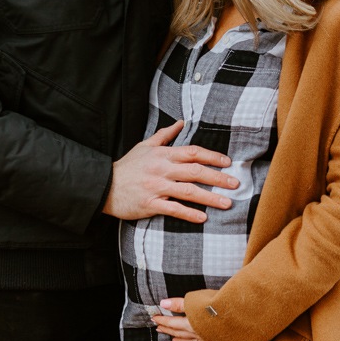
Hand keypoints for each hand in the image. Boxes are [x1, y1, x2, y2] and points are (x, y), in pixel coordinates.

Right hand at [103, 121, 239, 222]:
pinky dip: (189, 213)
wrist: (103, 185)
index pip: (192, 152)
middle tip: (235, 184)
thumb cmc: (126, 167)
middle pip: (195, 171)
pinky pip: (173, 209)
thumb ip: (165, 135)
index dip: (212, 156)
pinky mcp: (150, 204)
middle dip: (218, 177)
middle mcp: (162, 169)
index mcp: (162, 154)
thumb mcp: (144, 146)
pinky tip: (202, 218)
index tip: (228, 163)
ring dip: (210, 197)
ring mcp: (156, 187)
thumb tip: (181, 122)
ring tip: (226, 203)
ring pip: (188, 191)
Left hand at [152, 298, 215, 340]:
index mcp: (191, 323)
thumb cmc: (219, 304)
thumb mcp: (197, 300)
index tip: (154, 318)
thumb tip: (162, 303)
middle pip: (180, 333)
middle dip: (168, 330)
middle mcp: (198, 333)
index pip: (173, 322)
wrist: (242, 316)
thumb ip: (180, 303)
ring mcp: (209, 339)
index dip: (163, 320)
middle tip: (158, 329)